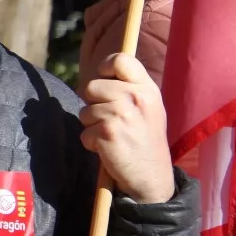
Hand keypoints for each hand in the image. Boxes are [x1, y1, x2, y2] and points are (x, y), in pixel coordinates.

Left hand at [77, 53, 175, 204]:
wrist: (152, 176)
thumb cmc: (144, 139)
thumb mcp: (147, 107)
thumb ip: (128, 88)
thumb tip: (98, 74)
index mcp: (147, 88)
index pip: (120, 60)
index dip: (104, 67)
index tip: (104, 80)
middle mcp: (135, 98)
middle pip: (91, 86)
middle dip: (92, 103)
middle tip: (109, 119)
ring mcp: (121, 115)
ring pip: (84, 111)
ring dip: (92, 126)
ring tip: (112, 136)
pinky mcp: (107, 133)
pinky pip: (84, 132)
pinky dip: (91, 143)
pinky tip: (108, 149)